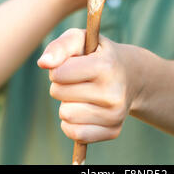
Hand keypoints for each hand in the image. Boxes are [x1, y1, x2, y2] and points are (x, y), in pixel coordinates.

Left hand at [37, 28, 142, 142]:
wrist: (131, 74)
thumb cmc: (97, 53)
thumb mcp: (80, 39)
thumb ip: (60, 46)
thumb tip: (43, 63)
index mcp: (106, 66)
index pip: (58, 73)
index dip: (58, 68)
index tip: (71, 64)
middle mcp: (113, 92)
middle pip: (58, 93)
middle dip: (61, 85)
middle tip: (79, 78)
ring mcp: (115, 114)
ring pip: (66, 115)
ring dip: (67, 103)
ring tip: (83, 93)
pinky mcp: (114, 130)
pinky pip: (75, 133)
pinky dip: (73, 122)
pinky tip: (85, 110)